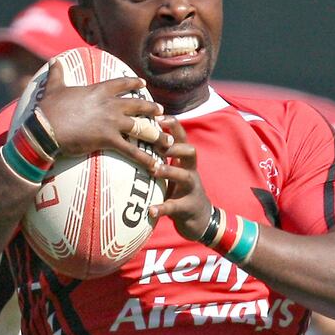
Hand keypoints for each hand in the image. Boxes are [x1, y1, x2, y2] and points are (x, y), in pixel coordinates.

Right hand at [37, 60, 172, 170]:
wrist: (46, 128)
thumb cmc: (49, 109)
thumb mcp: (54, 88)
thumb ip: (57, 74)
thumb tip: (54, 61)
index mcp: (99, 91)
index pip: (121, 84)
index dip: (134, 84)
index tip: (143, 85)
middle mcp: (110, 105)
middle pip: (137, 105)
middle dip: (151, 109)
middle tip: (162, 112)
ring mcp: (112, 122)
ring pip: (141, 127)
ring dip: (156, 135)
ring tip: (168, 141)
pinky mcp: (109, 139)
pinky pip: (132, 151)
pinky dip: (145, 159)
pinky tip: (156, 165)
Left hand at [148, 116, 211, 239]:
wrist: (200, 218)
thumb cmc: (180, 189)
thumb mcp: (173, 170)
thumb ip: (160, 156)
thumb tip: (134, 138)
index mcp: (185, 160)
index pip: (181, 137)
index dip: (173, 125)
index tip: (157, 116)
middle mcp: (191, 171)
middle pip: (190, 151)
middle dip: (175, 146)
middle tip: (156, 145)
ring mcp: (191, 189)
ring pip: (185, 176)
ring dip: (170, 171)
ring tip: (154, 170)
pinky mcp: (187, 207)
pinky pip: (174, 207)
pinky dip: (161, 208)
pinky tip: (150, 210)